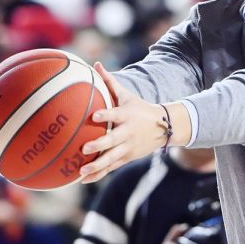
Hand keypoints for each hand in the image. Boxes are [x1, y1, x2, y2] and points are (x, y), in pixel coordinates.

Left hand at [80, 63, 167, 183]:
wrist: (163, 128)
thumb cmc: (139, 109)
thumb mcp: (127, 95)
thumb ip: (110, 82)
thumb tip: (96, 64)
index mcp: (126, 116)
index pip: (115, 114)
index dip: (105, 116)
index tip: (93, 117)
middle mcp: (127, 133)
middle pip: (112, 140)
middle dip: (99, 145)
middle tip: (84, 148)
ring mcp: (128, 147)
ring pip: (111, 158)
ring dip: (96, 166)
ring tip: (81, 171)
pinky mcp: (127, 158)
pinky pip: (111, 167)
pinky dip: (99, 174)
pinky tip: (83, 179)